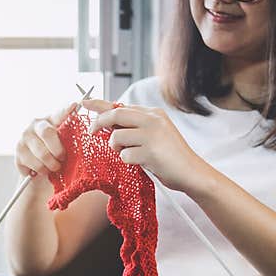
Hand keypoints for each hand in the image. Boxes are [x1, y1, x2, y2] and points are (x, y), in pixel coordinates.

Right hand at [14, 102, 77, 183]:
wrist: (34, 169)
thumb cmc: (52, 153)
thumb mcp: (61, 144)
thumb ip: (68, 139)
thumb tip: (80, 142)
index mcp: (50, 119)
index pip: (59, 113)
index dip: (66, 109)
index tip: (75, 105)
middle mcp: (35, 124)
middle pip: (47, 133)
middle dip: (58, 150)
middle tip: (62, 159)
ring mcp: (24, 138)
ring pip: (42, 154)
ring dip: (51, 166)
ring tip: (53, 167)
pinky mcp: (18, 152)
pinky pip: (35, 165)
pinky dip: (42, 171)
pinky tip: (41, 169)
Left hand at [83, 99, 209, 194]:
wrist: (191, 172)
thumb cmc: (170, 157)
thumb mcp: (155, 135)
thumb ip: (136, 127)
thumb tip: (109, 124)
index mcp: (153, 114)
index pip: (121, 106)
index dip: (100, 104)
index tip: (84, 102)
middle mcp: (153, 120)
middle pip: (115, 114)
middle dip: (99, 123)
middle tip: (91, 132)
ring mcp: (152, 135)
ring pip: (117, 136)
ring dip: (116, 148)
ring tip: (130, 154)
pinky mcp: (150, 152)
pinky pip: (124, 155)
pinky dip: (128, 161)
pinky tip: (141, 163)